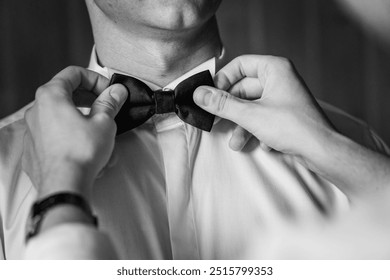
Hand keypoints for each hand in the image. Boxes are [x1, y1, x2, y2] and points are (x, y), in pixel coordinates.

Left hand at [22, 66, 126, 198]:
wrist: (64, 185)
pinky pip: (55, 135)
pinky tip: (85, 148)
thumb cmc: (80, 153)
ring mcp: (33, 131)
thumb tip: (116, 92)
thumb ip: (110, 103)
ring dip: (83, 120)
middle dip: (90, 100)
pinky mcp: (34, 149)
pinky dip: (70, 136)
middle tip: (107, 108)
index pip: (74, 74)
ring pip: (62, 117)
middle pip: (66, 94)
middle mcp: (37, 111)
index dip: (96, 79)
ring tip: (100, 134)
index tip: (109, 91)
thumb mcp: (104, 122)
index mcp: (51, 96)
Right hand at [194, 55, 333, 163]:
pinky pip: (263, 117)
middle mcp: (279, 79)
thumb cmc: (293, 127)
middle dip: (231, 109)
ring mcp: (283, 97)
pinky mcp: (285, 114)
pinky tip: (262, 144)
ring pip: (252, 106)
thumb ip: (222, 104)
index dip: (222, 79)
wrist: (322, 152)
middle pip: (244, 88)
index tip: (210, 95)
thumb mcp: (251, 115)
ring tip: (236, 143)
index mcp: (274, 69)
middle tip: (215, 121)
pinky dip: (257, 130)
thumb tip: (198, 94)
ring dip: (241, 125)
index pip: (240, 65)